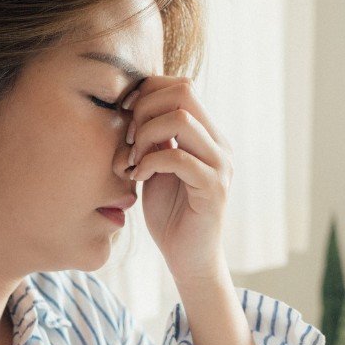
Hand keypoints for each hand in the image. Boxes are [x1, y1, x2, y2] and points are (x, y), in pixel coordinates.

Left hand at [124, 75, 232, 283]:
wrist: (188, 257)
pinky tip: (138, 177)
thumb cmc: (170, 213)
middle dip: (145, 109)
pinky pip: (178, 158)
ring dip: (146, 134)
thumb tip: (134, 107)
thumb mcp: (156, 166)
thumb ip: (153, 138)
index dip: (148, 91)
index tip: (125, 116)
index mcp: (208, 134)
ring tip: (133, 159)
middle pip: (184, 92)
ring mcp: (219, 164)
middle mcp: (219, 143)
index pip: (181, 86)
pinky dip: (150, 162)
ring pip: (181, 119)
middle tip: (128, 138)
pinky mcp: (213, 188)